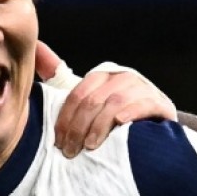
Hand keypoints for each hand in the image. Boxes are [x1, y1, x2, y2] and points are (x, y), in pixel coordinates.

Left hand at [40, 41, 175, 156]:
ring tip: (89, 146)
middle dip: (78, 128)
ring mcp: (142, 89)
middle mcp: (122, 78)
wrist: (152, 131)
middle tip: (70, 150)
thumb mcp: (86, 98)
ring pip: (114, 103)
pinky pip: (142, 105)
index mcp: (102, 76)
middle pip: (93, 100)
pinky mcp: (160, 104)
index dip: (65, 119)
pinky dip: (129, 113)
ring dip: (99, 126)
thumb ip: (57, 74)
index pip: (77, 94)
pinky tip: (119, 124)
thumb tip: (36, 45)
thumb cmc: (113, 116)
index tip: (58, 142)